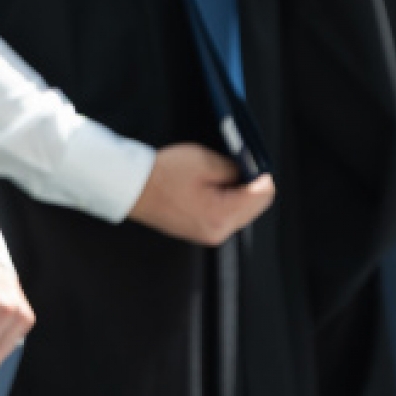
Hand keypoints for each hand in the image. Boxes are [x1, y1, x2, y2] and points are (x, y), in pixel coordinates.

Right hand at [128, 143, 274, 246]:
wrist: (132, 188)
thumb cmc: (162, 175)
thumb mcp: (204, 161)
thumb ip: (235, 168)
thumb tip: (252, 173)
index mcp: (221, 214)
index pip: (262, 196)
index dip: (261, 175)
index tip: (253, 162)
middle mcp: (217, 231)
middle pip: (255, 207)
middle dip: (251, 186)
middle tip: (237, 166)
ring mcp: (208, 234)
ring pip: (241, 212)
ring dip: (238, 194)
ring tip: (219, 176)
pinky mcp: (200, 232)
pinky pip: (224, 216)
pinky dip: (225, 201)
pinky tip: (210, 187)